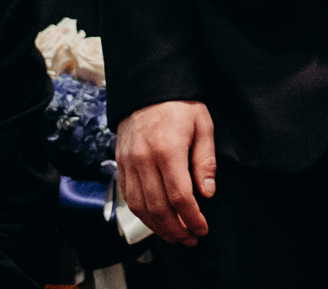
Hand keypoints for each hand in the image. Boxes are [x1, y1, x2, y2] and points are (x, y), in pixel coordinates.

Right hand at [115, 99, 215, 245]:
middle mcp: (144, 161)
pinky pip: (129, 197)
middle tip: (191, 239)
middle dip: (176, 229)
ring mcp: (129, 164)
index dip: (192, 218)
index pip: (179, 196)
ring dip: (158, 228)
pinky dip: (142, 215)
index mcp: (167, 151)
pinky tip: (156, 221)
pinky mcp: (120, 165)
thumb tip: (207, 193)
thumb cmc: (180, 105)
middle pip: (158, 208)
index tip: (202, 229)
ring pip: (140, 208)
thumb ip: (205, 161)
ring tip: (175, 236)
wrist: (147, 89)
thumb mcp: (203, 125)